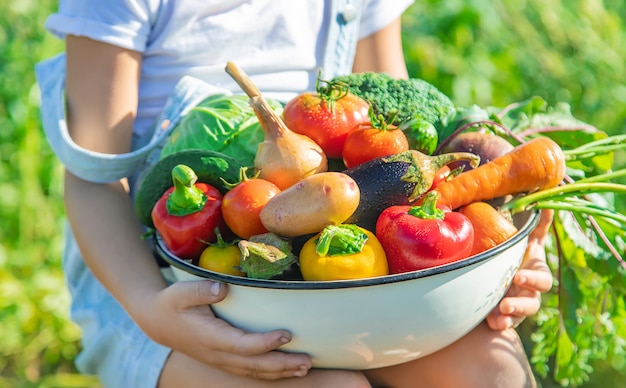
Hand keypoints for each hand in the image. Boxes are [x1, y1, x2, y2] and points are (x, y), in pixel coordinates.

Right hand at [133, 280, 311, 379]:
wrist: (157, 322)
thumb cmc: (171, 303)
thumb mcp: (180, 292)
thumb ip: (201, 290)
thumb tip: (222, 288)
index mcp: (210, 337)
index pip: (242, 345)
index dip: (265, 342)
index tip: (287, 334)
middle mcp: (218, 354)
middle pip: (254, 365)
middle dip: (282, 364)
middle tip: (307, 360)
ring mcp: (221, 360)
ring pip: (254, 372)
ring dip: (281, 371)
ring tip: (304, 368)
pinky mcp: (224, 360)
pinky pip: (250, 371)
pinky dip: (271, 373)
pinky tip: (288, 370)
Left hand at [486, 209, 553, 330]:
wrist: (498, 272)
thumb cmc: (514, 253)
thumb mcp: (522, 240)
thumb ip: (536, 226)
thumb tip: (546, 205)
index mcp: (534, 272)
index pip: (541, 279)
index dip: (532, 279)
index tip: (518, 276)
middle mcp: (529, 291)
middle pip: (533, 302)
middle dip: (521, 302)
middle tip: (506, 301)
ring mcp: (519, 304)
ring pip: (520, 315)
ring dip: (511, 315)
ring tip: (498, 314)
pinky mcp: (507, 316)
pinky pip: (507, 323)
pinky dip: (500, 323)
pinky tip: (491, 321)